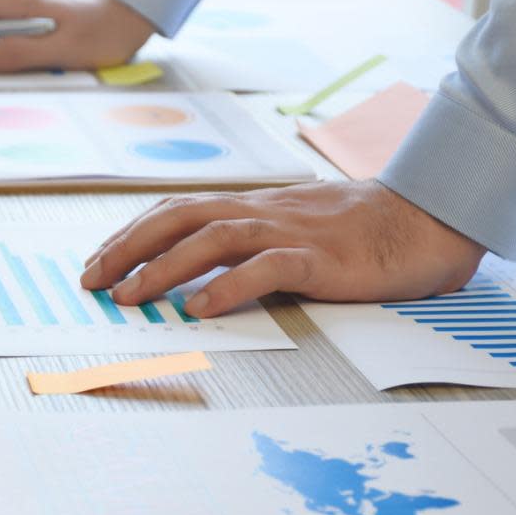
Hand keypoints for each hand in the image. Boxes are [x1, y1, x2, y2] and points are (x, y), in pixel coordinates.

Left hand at [79, 181, 487, 316]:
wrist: (422, 219)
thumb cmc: (353, 230)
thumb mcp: (287, 228)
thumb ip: (245, 243)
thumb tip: (195, 273)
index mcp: (249, 206)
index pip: (175, 211)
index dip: (131, 234)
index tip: (97, 261)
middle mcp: (259, 212)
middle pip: (179, 218)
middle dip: (129, 248)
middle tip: (93, 281)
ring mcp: (288, 232)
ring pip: (213, 238)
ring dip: (165, 267)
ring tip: (131, 296)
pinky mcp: (318, 258)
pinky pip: (266, 268)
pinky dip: (229, 286)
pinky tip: (200, 308)